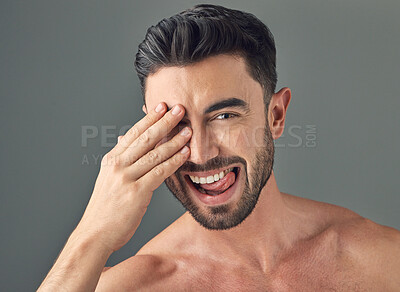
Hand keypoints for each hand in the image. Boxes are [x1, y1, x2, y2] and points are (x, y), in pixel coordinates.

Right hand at [75, 102, 190, 251]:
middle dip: (164, 122)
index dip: (149, 118)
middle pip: (145, 138)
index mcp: (111, 160)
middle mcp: (118, 165)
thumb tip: (124, 140)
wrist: (95, 233)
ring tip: (188, 131)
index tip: (161, 106)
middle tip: (179, 109)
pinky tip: (184, 154)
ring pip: (154, 154)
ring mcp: (126, 178)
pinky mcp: (136, 192)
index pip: (133, 133)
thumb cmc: (105, 208)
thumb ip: (120, 159)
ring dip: (174, 141)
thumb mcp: (108, 179)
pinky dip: (173, 162)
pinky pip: (159, 172)